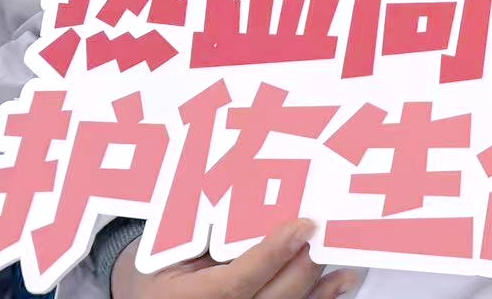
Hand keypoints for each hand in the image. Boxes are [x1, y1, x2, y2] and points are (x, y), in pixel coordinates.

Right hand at [110, 219, 359, 298]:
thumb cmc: (159, 265)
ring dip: (316, 291)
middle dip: (302, 267)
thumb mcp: (172, 245)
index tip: (302, 226)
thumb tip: (258, 202)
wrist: (147, 296)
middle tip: (324, 235)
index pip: (236, 281)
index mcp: (180, 298)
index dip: (273, 254)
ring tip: (344, 268)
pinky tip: (335, 287)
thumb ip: (211, 231)